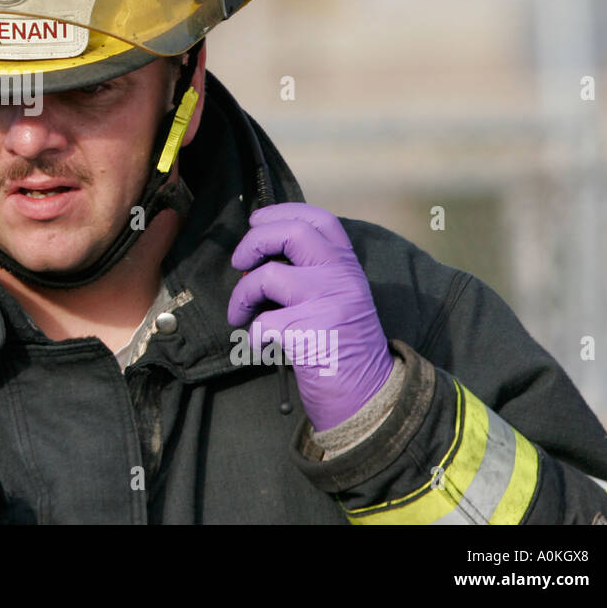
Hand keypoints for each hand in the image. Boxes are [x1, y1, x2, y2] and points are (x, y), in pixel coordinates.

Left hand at [228, 202, 393, 431]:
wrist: (367, 395)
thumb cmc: (340, 344)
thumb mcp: (336, 297)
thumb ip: (309, 272)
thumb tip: (257, 255)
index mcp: (347, 265)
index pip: (319, 219)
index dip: (282, 212)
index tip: (257, 221)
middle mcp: (341, 277)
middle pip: (293, 233)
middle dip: (254, 241)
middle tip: (239, 262)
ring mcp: (328, 303)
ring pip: (269, 276)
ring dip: (242, 295)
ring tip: (239, 314)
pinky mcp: (313, 333)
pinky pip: (263, 323)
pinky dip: (252, 335)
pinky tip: (260, 346)